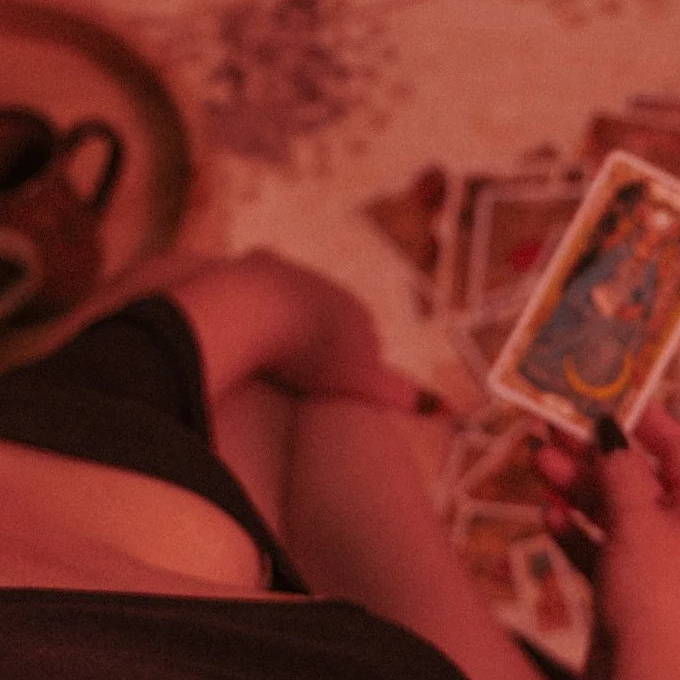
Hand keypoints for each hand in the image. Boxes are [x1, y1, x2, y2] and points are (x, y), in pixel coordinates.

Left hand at [171, 250, 428, 412]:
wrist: (256, 308)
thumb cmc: (310, 351)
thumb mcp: (362, 381)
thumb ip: (401, 395)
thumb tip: (448, 409)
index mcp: (353, 310)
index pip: (363, 335)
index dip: (350, 363)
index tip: (334, 388)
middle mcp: (322, 285)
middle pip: (325, 315)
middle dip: (315, 338)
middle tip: (297, 375)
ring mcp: (284, 273)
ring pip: (286, 301)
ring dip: (279, 324)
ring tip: (262, 358)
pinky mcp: (244, 270)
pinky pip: (246, 294)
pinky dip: (243, 313)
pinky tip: (231, 335)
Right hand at [537, 404, 679, 679]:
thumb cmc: (654, 595)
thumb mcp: (637, 520)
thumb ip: (620, 469)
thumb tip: (611, 428)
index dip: (643, 420)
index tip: (605, 394)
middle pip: (639, 478)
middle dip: (593, 455)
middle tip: (551, 428)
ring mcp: (660, 564)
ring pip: (615, 512)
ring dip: (577, 489)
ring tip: (537, 463)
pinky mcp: (631, 591)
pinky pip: (603, 549)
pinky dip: (577, 533)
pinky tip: (548, 517)